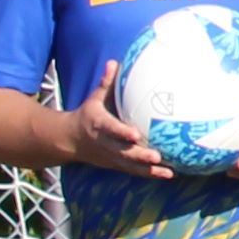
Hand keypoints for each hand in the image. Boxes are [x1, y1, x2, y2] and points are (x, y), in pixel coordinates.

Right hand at [55, 61, 166, 178]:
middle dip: (139, 155)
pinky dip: (149, 174)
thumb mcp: (94, 98)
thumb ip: (106, 83)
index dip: (122, 132)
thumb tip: (114, 62)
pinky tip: (168, 175)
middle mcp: (104, 143)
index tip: (135, 134)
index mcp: (98, 124)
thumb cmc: (88, 115)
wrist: (69, 141)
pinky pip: (133, 171)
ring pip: (130, 165)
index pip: (110, 129)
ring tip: (169, 172)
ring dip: (149, 170)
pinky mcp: (116, 165)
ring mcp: (110, 157)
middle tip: (157, 156)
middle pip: (122, 152)